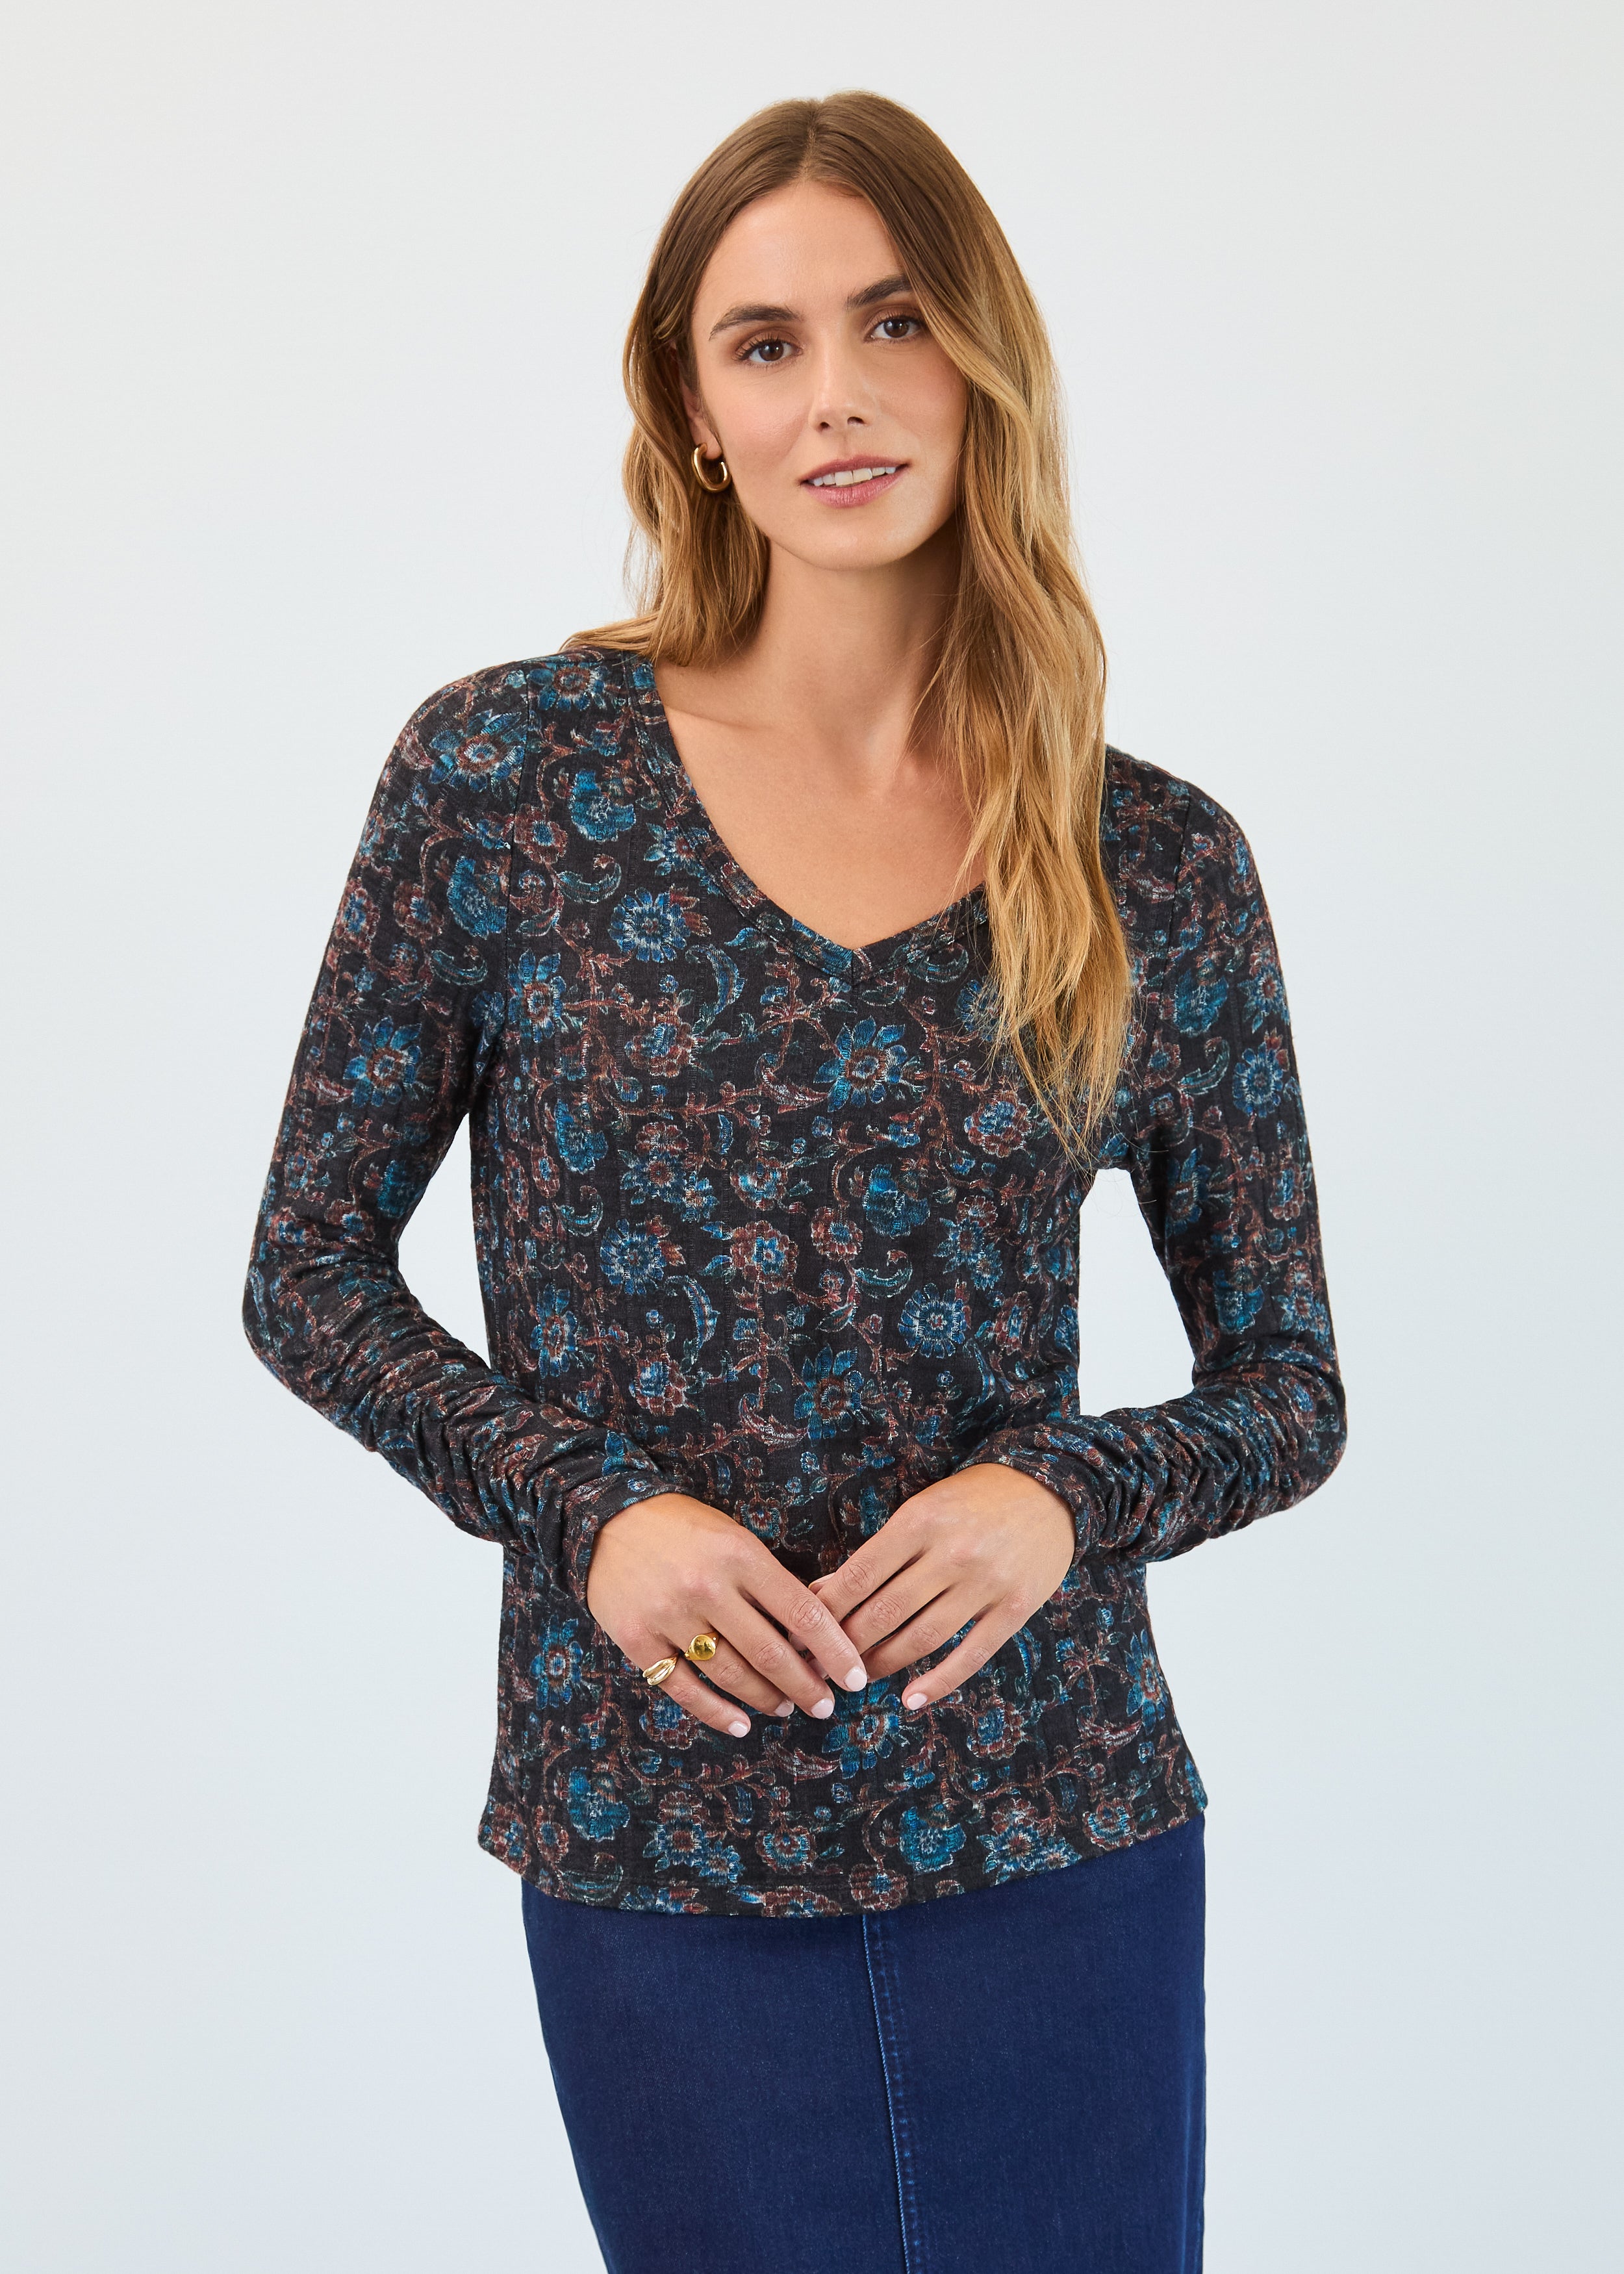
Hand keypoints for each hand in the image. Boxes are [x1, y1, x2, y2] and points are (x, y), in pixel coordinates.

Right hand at [585, 1493, 867, 1739]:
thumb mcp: (733, 1537)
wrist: (607, 1518)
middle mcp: (707, 1588)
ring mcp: (669, 1616)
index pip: (802, 1612)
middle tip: (825, 1705)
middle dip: (806, 1686)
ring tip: (786, 1707)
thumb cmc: (683, 1528)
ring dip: (766, 1699)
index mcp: (740, 1556)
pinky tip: (740, 1724)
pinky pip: (684, 1689)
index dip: (835, 1651)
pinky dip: (716, 1713)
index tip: (856, 1677)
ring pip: (731, 1675)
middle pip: (770, 1653)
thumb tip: (810, 1635)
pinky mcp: (637, 1639)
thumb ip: (767, 1580)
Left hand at [809, 1464, 1074, 1711]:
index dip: (825, 1612)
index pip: (859, 1576)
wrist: (1048, 1489)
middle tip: (822, 1666)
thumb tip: (824, 1591)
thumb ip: (877, 1552)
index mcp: (920, 1522)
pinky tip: (911, 1699)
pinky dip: (938, 1683)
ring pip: (922, 1639)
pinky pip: (970, 1656)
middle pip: (885, 1612)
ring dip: (883, 1665)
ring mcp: (986, 1584)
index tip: (801, 1634)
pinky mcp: (1014, 1608)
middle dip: (846, 1645)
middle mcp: (952, 1553)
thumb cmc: (972, 1499)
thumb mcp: (921, 1510)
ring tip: (859, 1678)